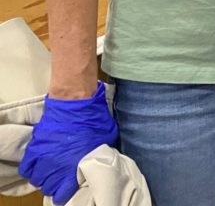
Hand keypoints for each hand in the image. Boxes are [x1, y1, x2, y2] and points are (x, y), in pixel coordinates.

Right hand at [18, 82, 117, 204]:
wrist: (76, 102)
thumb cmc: (94, 119)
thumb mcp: (106, 140)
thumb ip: (100, 154)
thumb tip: (101, 161)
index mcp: (75, 167)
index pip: (63, 193)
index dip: (66, 192)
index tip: (70, 187)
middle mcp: (56, 167)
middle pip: (49, 188)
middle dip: (55, 185)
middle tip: (61, 179)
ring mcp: (43, 158)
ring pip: (37, 180)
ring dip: (43, 178)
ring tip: (51, 173)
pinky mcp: (34, 148)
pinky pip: (27, 168)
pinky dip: (31, 169)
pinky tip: (39, 166)